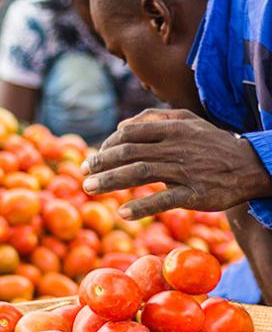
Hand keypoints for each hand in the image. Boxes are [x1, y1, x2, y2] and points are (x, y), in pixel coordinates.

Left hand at [81, 109, 271, 219]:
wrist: (248, 165)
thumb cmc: (209, 142)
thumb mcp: (186, 120)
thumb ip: (153, 118)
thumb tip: (121, 126)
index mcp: (171, 128)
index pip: (129, 133)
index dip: (106, 145)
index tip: (93, 157)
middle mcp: (174, 147)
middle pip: (128, 152)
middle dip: (101, 162)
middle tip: (82, 172)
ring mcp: (185, 171)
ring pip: (140, 173)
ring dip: (110, 181)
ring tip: (88, 189)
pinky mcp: (195, 194)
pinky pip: (164, 200)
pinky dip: (142, 206)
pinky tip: (122, 213)